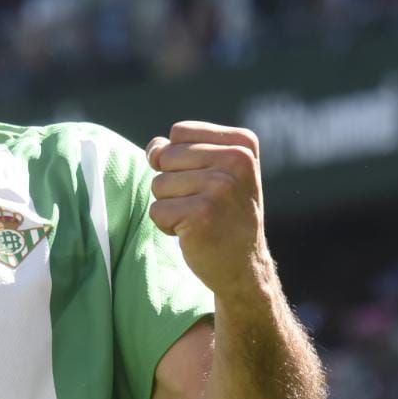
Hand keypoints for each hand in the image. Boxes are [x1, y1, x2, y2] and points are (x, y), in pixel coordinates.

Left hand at [147, 121, 268, 298]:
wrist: (244, 266)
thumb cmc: (224, 214)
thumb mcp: (213, 172)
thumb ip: (181, 150)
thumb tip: (153, 148)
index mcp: (243, 144)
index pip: (179, 132)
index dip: (180, 159)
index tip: (208, 181)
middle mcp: (237, 161)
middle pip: (166, 156)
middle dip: (173, 183)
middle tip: (204, 204)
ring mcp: (220, 187)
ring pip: (158, 184)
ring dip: (170, 205)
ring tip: (200, 218)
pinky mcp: (201, 214)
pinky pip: (156, 210)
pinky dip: (167, 225)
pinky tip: (194, 233)